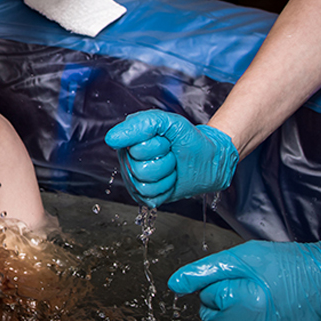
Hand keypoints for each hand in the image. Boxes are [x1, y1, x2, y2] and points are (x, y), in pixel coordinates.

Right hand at [104, 109, 237, 206]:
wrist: (209, 160)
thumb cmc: (190, 140)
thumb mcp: (170, 122)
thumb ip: (141, 124)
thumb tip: (111, 139)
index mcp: (130, 138)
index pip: (136, 149)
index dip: (158, 146)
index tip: (167, 141)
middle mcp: (128, 156)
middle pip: (139, 168)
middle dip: (164, 163)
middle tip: (171, 155)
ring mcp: (134, 176)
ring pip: (144, 185)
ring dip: (166, 177)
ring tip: (172, 167)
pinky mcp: (142, 193)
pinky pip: (148, 197)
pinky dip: (165, 190)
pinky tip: (169, 179)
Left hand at [169, 235, 320, 320]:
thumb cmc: (282, 264)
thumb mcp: (239, 258)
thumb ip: (203, 272)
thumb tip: (174, 285)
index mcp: (242, 304)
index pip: (207, 298)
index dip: (221, 284)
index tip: (243, 278)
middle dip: (223, 304)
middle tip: (251, 289)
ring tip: (257, 303)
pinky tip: (268, 317)